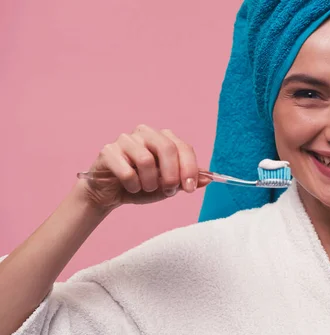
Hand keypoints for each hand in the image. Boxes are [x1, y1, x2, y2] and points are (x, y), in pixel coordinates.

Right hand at [77, 124, 210, 211]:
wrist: (110, 193)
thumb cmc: (141, 185)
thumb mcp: (168, 186)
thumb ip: (186, 180)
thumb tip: (208, 179)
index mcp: (163, 138)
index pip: (183, 147)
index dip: (190, 168)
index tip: (190, 188)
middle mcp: (145, 133)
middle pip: (167, 147)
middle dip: (171, 174)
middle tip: (168, 190)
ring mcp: (125, 140)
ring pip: (146, 160)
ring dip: (150, 182)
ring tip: (146, 188)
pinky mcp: (108, 151)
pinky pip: (126, 171)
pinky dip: (132, 185)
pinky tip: (131, 188)